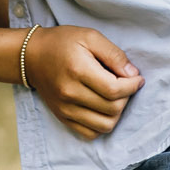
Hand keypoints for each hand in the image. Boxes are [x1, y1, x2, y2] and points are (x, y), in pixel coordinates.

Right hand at [22, 26, 143, 140]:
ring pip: (104, 125)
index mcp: (78, 70)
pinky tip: (102, 109)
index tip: (137, 78)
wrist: (32, 57)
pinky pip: (90, 133)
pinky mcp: (63, 117)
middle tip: (125, 84)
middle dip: (127, 97)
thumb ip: (113, 54)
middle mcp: (70, 93)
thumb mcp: (89, 36)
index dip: (132, 86)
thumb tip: (132, 74)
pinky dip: (102, 125)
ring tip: (115, 97)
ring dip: (117, 113)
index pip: (114, 90)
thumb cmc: (62, 42)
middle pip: (112, 109)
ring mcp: (65, 109)